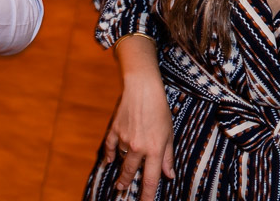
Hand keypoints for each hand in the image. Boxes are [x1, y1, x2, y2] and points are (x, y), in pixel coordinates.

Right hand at [104, 76, 174, 199]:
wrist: (143, 90)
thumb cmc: (160, 111)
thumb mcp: (169, 135)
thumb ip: (168, 157)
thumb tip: (169, 175)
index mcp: (155, 150)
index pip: (150, 180)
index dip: (147, 196)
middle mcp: (138, 147)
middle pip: (130, 173)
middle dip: (126, 185)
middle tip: (123, 192)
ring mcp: (125, 139)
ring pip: (121, 161)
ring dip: (120, 172)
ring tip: (119, 182)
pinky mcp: (115, 129)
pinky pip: (110, 146)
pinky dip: (110, 154)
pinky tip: (110, 160)